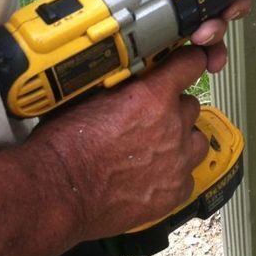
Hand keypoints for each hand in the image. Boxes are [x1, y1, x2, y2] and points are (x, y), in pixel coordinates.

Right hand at [34, 46, 211, 238]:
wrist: (58, 191)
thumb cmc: (66, 146)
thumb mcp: (92, 96)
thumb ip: (124, 85)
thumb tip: (133, 78)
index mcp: (153, 97)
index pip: (191, 65)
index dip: (189, 63)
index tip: (187, 64)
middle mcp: (173, 127)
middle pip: (190, 106)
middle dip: (174, 109)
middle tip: (151, 119)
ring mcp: (178, 162)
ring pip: (197, 141)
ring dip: (182, 141)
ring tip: (157, 148)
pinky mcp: (175, 192)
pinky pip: (188, 176)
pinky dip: (175, 174)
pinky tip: (153, 176)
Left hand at [56, 0, 251, 71]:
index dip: (236, 0)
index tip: (231, 10)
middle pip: (213, 11)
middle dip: (218, 27)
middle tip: (206, 33)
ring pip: (188, 27)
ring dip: (199, 43)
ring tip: (197, 48)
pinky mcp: (136, 7)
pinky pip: (154, 32)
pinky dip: (164, 46)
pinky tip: (168, 52)